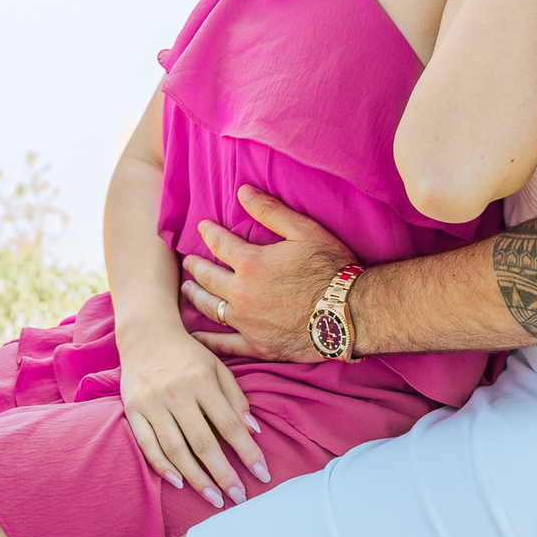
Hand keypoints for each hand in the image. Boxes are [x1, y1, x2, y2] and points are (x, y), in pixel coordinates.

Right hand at [117, 327, 271, 506]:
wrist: (146, 334)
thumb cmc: (188, 354)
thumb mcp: (217, 366)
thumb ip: (235, 397)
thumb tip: (253, 431)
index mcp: (202, 380)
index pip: (230, 424)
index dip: (247, 452)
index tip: (262, 474)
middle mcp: (177, 392)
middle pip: (204, 442)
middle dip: (224, 474)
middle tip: (239, 498)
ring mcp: (152, 403)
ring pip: (176, 449)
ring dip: (197, 479)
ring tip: (214, 498)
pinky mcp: (133, 410)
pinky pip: (148, 445)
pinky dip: (163, 466)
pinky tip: (179, 483)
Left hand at [181, 186, 356, 362]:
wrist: (349, 313)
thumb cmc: (330, 268)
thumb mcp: (304, 230)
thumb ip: (270, 210)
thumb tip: (243, 191)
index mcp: (250, 263)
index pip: (220, 243)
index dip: (209, 233)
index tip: (202, 227)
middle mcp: (241, 293)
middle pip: (208, 277)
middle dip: (196, 266)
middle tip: (188, 261)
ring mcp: (247, 322)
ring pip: (210, 308)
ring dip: (195, 296)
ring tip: (187, 289)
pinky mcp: (257, 346)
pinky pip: (224, 345)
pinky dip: (208, 340)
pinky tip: (196, 337)